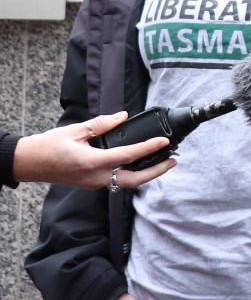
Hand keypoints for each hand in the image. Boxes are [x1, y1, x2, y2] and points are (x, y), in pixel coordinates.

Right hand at [13, 112, 175, 188]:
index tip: (165, 142)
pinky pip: (116, 181)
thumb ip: (101, 124)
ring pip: (126, 182)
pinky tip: (141, 164)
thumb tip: (123, 116)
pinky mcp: (91, 183)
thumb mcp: (75, 130)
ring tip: (163, 162)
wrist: (28, 164)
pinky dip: (132, 173)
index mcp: (91, 162)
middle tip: (174, 160)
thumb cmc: (48, 146)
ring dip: (146, 174)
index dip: (149, 148)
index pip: (127, 156)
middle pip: (133, 180)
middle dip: (156, 172)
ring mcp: (93, 183)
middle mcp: (95, 177)